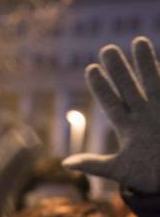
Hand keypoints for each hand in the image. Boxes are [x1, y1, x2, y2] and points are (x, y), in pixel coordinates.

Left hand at [63, 36, 159, 193]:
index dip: (102, 87)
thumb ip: (94, 165)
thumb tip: (64, 164)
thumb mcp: (119, 170)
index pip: (111, 102)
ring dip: (146, 62)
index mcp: (127, 128)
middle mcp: (144, 116)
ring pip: (153, 82)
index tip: (91, 68)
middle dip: (119, 69)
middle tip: (107, 48)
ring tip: (138, 40)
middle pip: (129, 87)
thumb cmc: (146, 176)